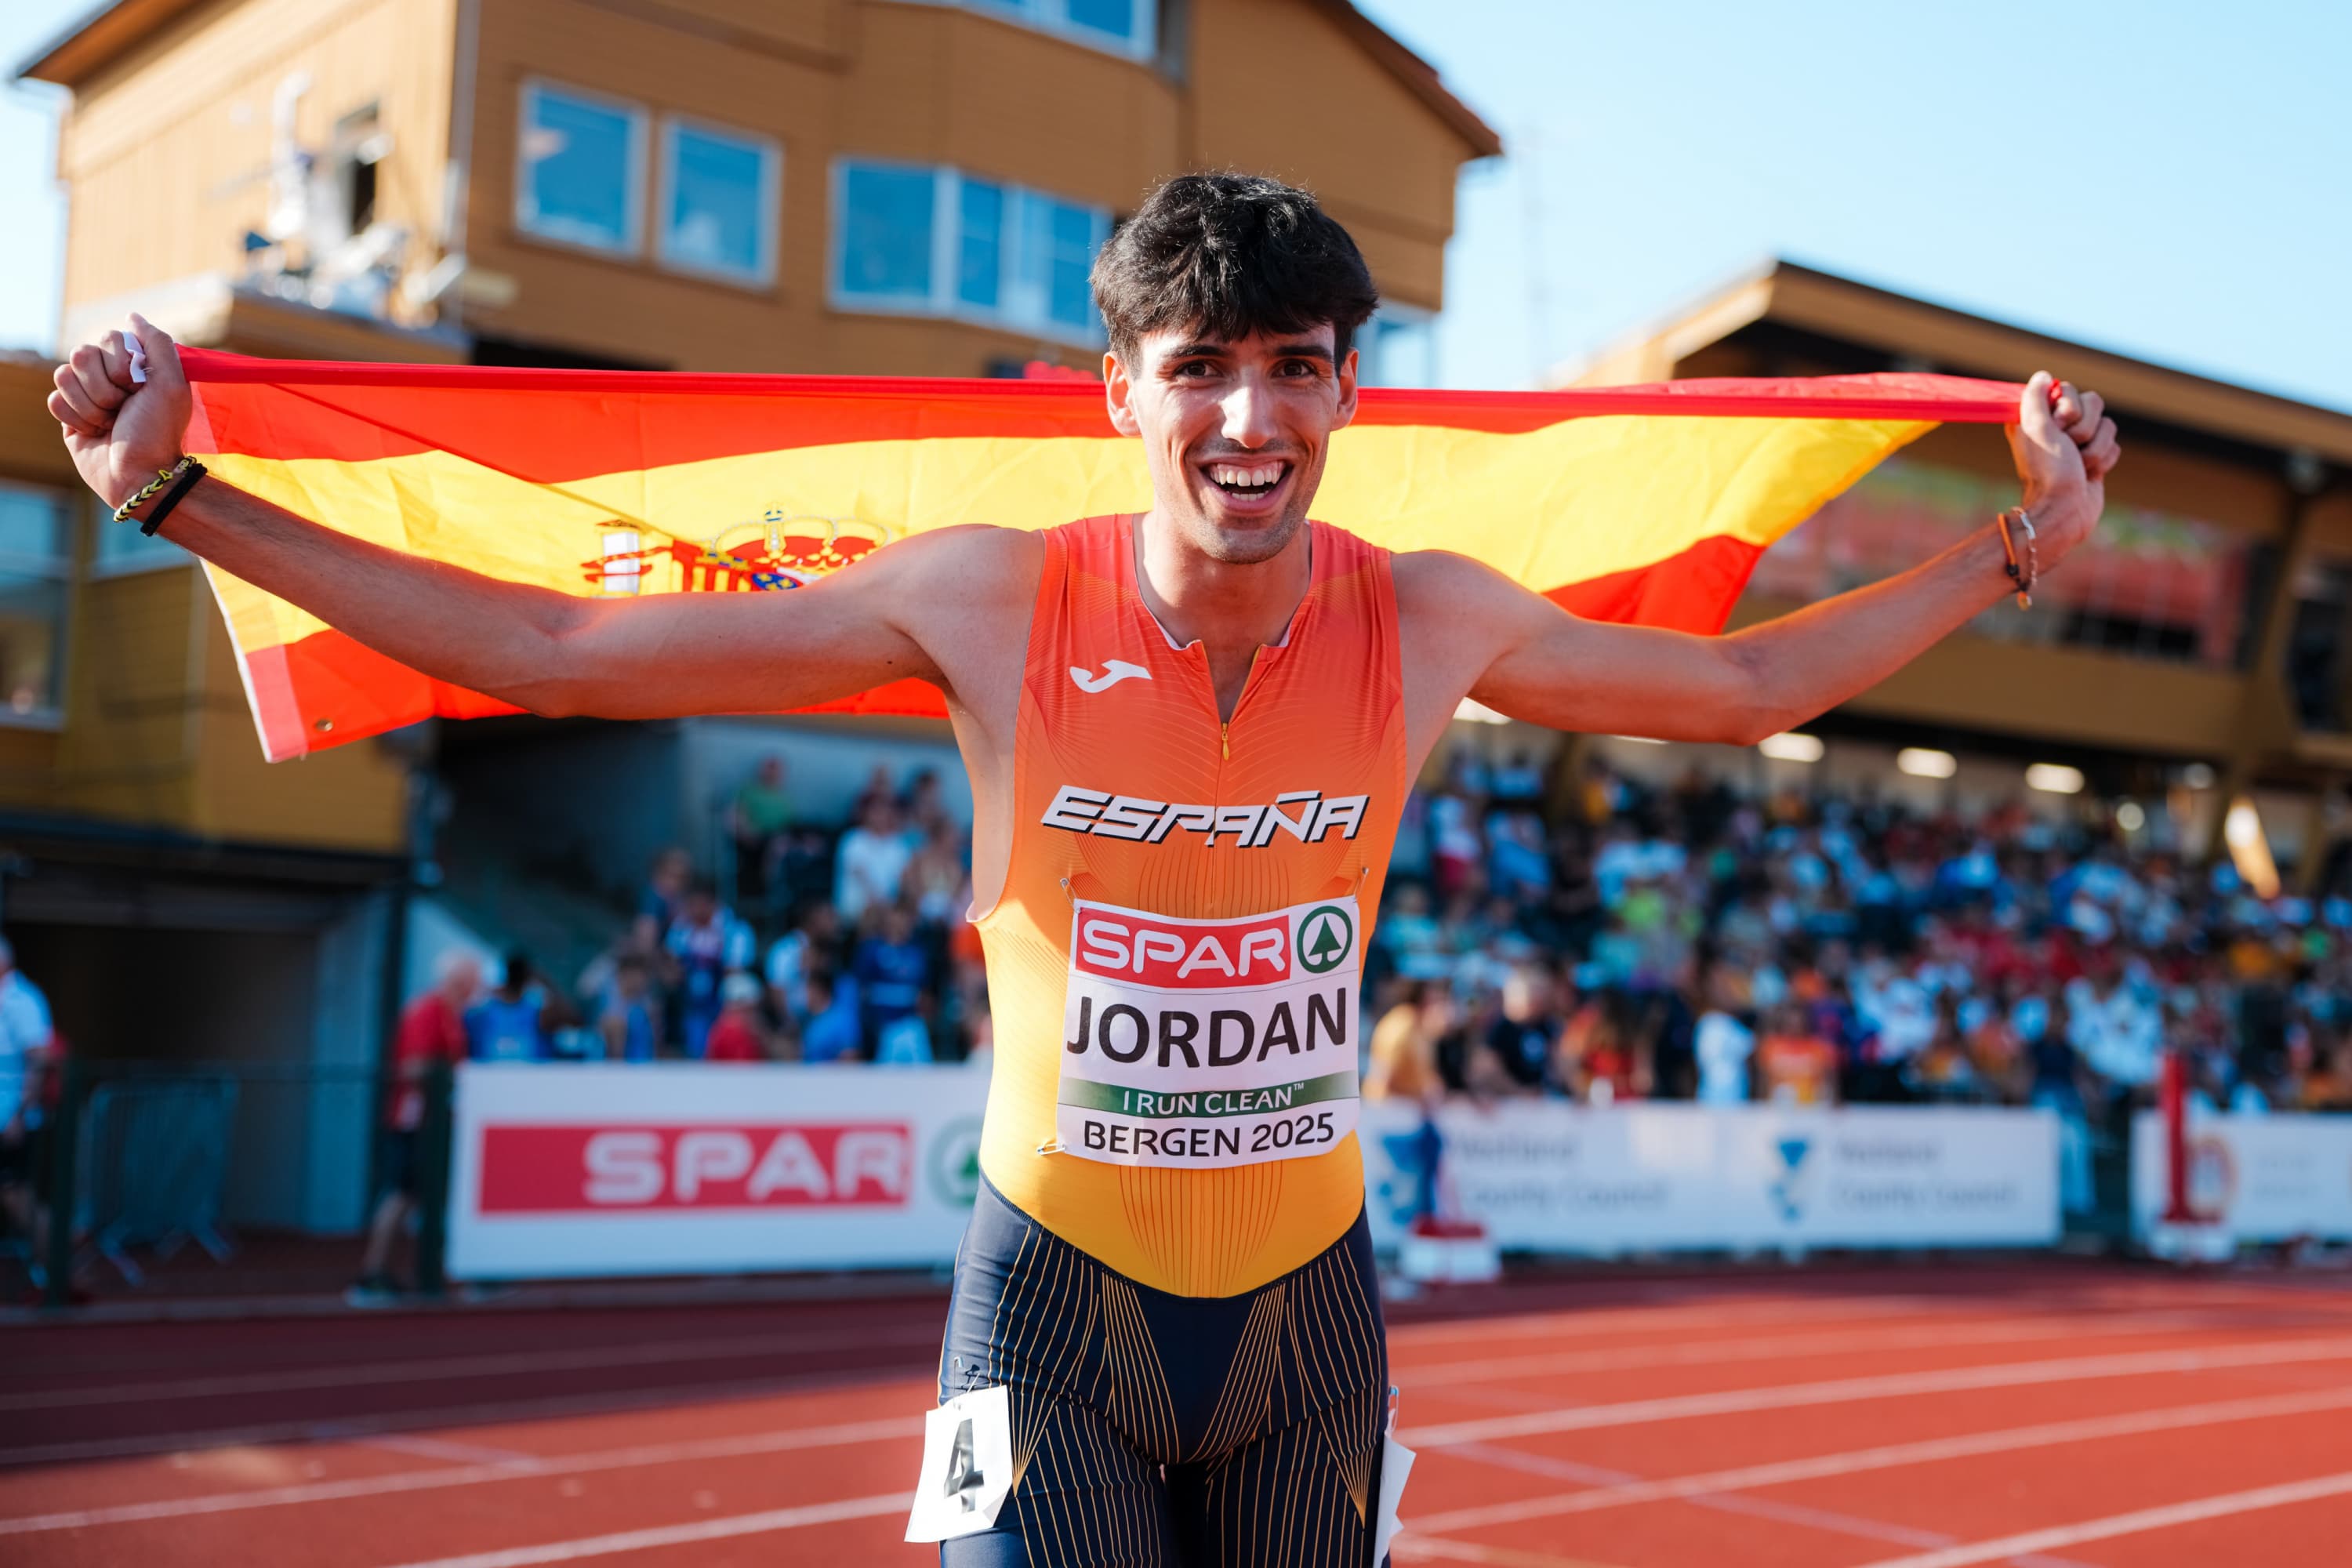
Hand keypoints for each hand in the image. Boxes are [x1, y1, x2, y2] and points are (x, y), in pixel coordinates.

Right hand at [46, 311, 193, 512]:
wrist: (141, 474)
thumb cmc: (159, 431)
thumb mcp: (172, 384)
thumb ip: (157, 343)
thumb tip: (132, 316)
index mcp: (134, 365)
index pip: (108, 338)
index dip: (120, 363)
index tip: (138, 386)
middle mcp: (109, 376)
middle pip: (81, 354)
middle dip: (104, 387)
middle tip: (124, 408)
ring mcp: (87, 395)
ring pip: (63, 376)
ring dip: (91, 405)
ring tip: (111, 423)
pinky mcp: (70, 416)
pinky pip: (55, 400)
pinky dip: (76, 418)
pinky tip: (95, 433)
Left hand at [2005, 370, 2119, 566]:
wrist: (2063, 510)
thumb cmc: (2047, 470)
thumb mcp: (2034, 427)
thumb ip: (2035, 397)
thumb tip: (2043, 376)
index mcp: (2037, 416)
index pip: (2067, 388)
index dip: (2069, 406)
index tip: (2058, 424)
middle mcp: (2057, 427)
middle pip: (2093, 403)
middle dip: (2084, 428)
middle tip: (2068, 448)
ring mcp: (2077, 443)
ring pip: (2107, 425)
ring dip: (2095, 448)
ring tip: (2078, 465)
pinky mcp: (2094, 458)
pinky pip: (2114, 445)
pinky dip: (2104, 460)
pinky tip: (2088, 474)